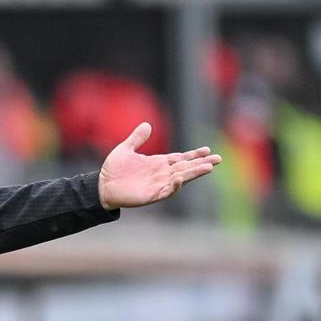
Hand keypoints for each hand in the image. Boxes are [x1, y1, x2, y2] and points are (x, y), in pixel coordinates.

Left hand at [98, 122, 220, 209]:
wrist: (101, 186)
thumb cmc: (113, 170)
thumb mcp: (125, 149)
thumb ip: (137, 138)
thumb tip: (147, 124)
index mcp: (158, 163)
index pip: (180, 158)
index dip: (194, 155)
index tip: (207, 150)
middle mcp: (161, 174)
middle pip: (186, 168)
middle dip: (201, 164)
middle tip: (218, 159)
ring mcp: (158, 185)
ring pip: (181, 178)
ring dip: (194, 173)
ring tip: (208, 167)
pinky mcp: (151, 195)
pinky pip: (167, 191)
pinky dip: (174, 185)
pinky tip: (180, 178)